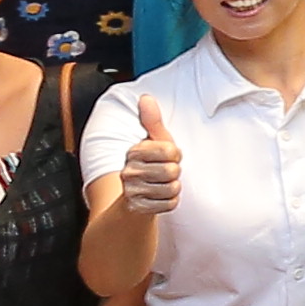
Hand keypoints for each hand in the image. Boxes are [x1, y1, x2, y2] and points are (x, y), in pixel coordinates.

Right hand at [109, 95, 181, 217]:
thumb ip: (152, 121)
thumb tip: (145, 97)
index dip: (175, 155)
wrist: (134, 200)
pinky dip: (169, 202)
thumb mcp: (154, 142)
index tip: (167, 157)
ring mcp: (132, 191)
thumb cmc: (151, 165)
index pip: (171, 150)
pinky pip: (170, 204)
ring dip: (172, 188)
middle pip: (173, 171)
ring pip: (172, 188)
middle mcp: (129, 171)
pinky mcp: (138, 208)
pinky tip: (158, 198)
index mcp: (134, 152)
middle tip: (164, 173)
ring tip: (161, 185)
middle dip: (174, 173)